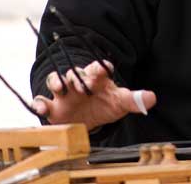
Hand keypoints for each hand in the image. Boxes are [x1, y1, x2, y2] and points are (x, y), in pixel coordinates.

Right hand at [31, 60, 156, 130]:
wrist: (89, 121)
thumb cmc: (106, 106)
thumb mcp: (121, 103)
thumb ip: (135, 100)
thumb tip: (152, 98)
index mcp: (97, 78)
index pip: (98, 68)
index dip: (101, 68)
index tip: (104, 71)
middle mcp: (79, 82)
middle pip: (75, 72)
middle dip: (78, 76)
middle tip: (83, 84)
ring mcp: (64, 94)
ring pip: (55, 80)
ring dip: (57, 82)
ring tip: (61, 88)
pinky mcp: (52, 107)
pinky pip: (40, 100)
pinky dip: (38, 103)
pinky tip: (42, 108)